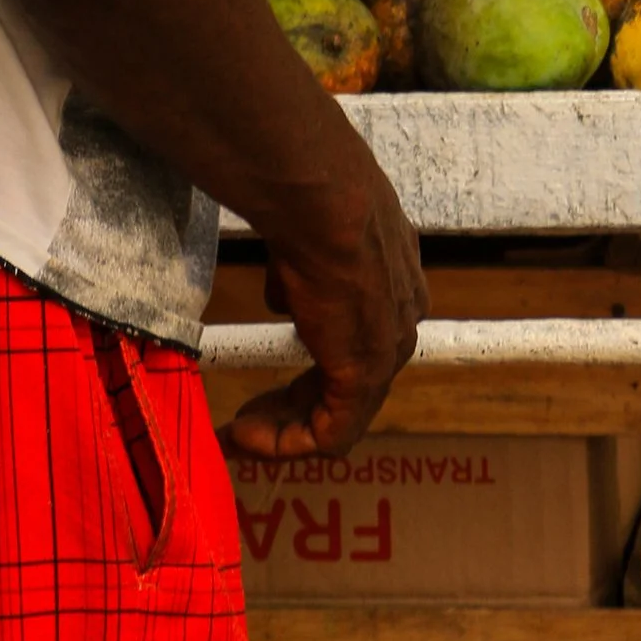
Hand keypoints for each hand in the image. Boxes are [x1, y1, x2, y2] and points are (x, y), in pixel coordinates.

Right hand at [218, 172, 426, 462]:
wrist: (322, 198)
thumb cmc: (312, 198)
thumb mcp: (312, 237)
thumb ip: (306, 272)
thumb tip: (285, 293)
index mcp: (394, 282)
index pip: (355, 338)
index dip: (311, 362)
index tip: (268, 371)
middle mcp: (400, 319)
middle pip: (347, 381)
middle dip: (294, 404)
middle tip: (246, 418)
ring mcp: (386, 349)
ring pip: (339, 412)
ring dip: (285, 427)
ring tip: (239, 432)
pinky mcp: (363, 374)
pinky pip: (329, 432)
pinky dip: (285, 442)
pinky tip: (244, 434)